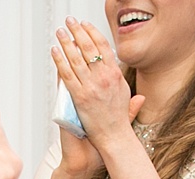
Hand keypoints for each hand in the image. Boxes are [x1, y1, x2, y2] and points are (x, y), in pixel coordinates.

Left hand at [53, 18, 145, 152]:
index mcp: (116, 76)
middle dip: (78, 32)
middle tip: (70, 22)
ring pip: (76, 58)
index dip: (93, 33)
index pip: (104, 47)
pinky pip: (67, 74)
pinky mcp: (79, 97)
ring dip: (67, 42)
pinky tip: (55, 51)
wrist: (113, 140)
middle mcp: (104, 78)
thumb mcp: (127, 105)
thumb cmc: (118, 125)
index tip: (85, 25)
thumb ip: (131, 98)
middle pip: (89, 48)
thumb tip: (139, 96)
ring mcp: (91, 86)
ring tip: (60, 32)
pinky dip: (60, 61)